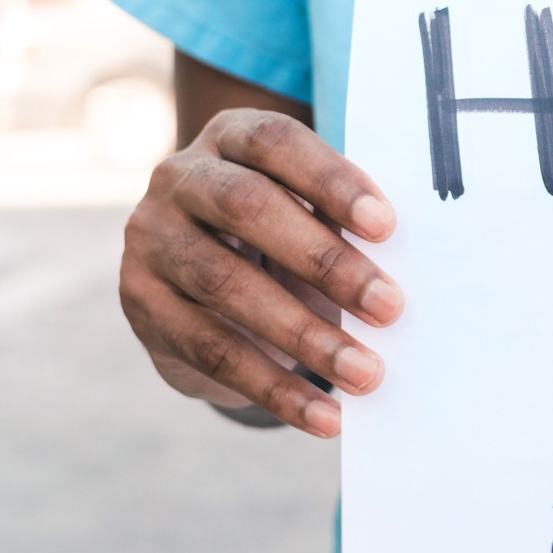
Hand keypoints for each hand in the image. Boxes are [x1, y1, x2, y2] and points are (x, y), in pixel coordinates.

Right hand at [119, 108, 402, 436]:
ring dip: (305, 336)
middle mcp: (180, 178)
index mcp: (231, 136)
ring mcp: (151, 240)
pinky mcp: (143, 305)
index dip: (331, 179)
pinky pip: (211, 350)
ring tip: (367, 373)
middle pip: (248, 208)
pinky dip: (274, 388)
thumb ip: (343, 220)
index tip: (387, 226)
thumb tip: (409, 263)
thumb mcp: (306, 208)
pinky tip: (324, 416)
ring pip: (226, 285)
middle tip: (390, 307)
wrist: (196, 278)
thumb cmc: (282, 229)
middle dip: (325, 260)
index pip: (276, 142)